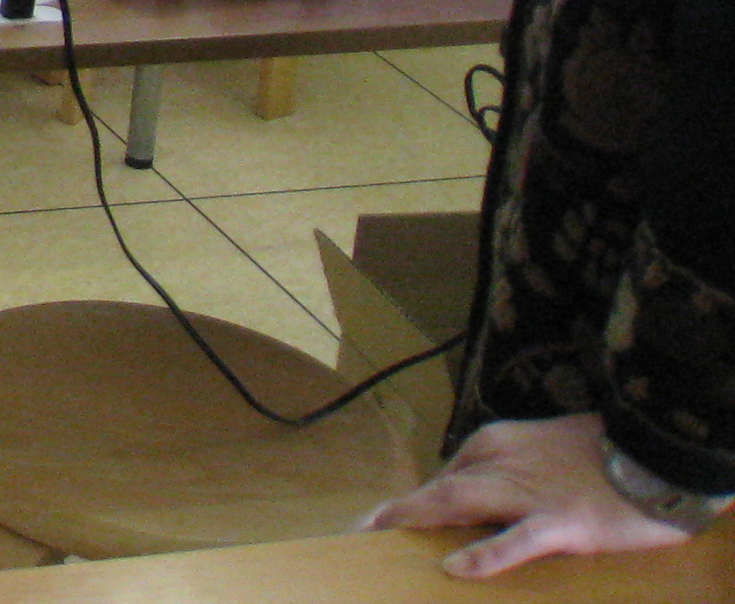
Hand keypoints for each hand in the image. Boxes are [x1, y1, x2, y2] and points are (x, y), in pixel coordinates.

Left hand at [368, 413, 694, 576]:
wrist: (654, 454)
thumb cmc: (599, 455)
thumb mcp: (542, 450)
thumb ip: (505, 469)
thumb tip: (470, 498)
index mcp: (495, 444)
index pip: (444, 476)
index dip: (411, 502)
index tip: (378, 520)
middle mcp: (502, 462)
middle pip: (439, 487)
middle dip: (398, 512)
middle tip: (358, 532)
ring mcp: (530, 493)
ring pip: (461, 503)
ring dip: (418, 519)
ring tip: (380, 538)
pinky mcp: (562, 522)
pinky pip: (517, 540)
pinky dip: (485, 554)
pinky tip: (456, 568)